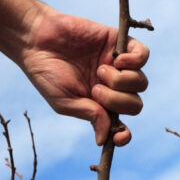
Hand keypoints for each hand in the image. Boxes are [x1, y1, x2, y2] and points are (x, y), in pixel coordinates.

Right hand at [0, 0, 149, 146]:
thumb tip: (106, 140)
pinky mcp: (119, 43)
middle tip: (95, 89)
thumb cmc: (46, 73)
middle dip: (117, 101)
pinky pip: (143, 55)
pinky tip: (117, 61)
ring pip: (141, 82)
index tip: (120, 136)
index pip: (122, 125)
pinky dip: (135, 61)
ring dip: (121, 82)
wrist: (36, 39)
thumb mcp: (65, 102)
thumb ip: (90, 116)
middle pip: (135, 104)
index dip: (125, 134)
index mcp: (100, 105)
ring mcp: (118, 66)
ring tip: (99, 71)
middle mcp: (112, 87)